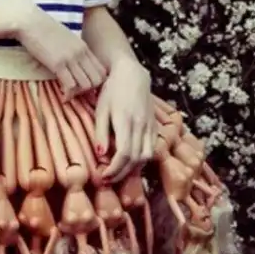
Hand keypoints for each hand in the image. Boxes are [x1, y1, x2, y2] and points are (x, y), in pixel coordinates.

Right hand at [13, 0, 107, 98]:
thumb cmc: (42, 28)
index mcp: (83, 46)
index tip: (84, 86)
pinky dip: (68, 94)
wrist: (29, 21)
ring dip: (78, 93)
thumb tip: (73, 62)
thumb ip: (72, 49)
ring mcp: (70, 58)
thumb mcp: (64, 37)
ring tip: (68, 94)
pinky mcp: (58, 64)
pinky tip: (62, 96)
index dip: (95, 82)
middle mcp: (81, 53)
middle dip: (89, 90)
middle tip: (77, 93)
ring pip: (86, 85)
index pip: (102, 70)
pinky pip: (71, 85)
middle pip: (98, 80)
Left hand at [94, 57, 156, 183]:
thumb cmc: (112, 90)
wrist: (131, 73)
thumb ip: (100, 132)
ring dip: (133, 169)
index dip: (114, 169)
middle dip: (121, 174)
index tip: (103, 176)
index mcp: (125, 121)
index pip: (124, 153)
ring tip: (117, 172)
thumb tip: (100, 155)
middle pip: (136, 159)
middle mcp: (141, 125)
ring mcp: (150, 125)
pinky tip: (129, 161)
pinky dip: (141, 159)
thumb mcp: (101, 109)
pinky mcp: (154, 125)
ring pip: (147, 156)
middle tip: (107, 180)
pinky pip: (151, 148)